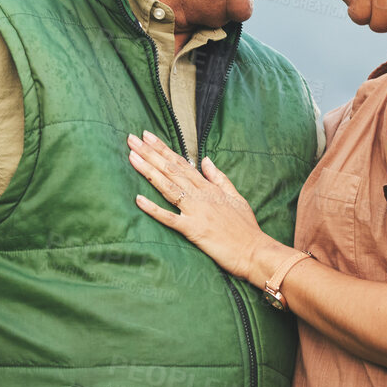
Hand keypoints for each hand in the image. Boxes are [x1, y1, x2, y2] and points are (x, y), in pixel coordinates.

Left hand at [127, 131, 279, 283]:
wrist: (254, 251)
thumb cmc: (246, 228)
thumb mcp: (236, 196)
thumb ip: (219, 178)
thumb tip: (206, 160)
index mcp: (209, 188)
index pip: (181, 163)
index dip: (163, 149)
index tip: (147, 136)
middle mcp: (200, 195)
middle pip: (171, 170)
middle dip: (150, 153)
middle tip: (131, 138)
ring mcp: (196, 211)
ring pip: (168, 187)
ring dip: (148, 171)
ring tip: (132, 157)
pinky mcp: (193, 230)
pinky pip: (169, 218)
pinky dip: (153, 209)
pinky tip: (138, 199)